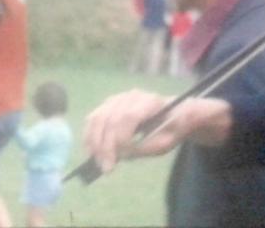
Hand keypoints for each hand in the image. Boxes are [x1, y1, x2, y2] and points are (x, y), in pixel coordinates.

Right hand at [83, 90, 230, 173]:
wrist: (174, 114)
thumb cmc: (172, 129)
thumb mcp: (166, 142)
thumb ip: (145, 147)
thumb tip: (120, 154)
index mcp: (151, 102)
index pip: (128, 117)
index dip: (121, 138)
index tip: (121, 158)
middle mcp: (133, 96)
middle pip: (111, 119)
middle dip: (106, 146)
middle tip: (107, 169)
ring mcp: (119, 98)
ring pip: (98, 118)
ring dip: (94, 142)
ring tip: (99, 162)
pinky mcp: (109, 103)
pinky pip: (94, 118)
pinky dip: (90, 135)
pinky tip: (93, 152)